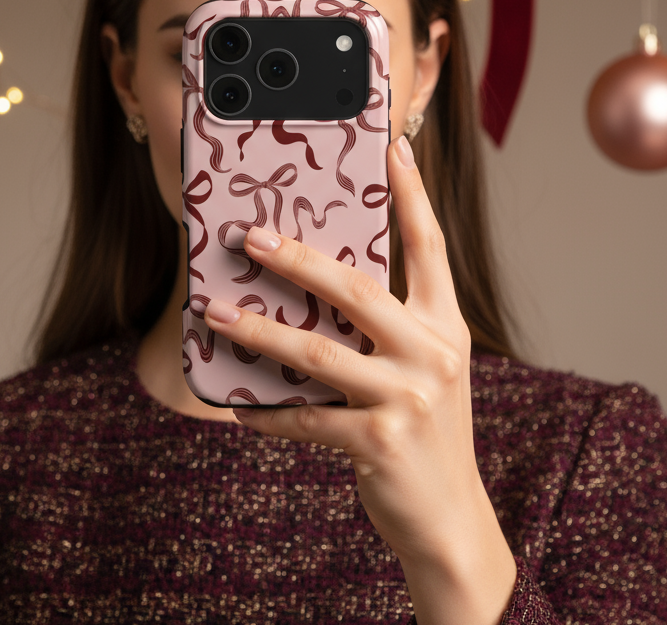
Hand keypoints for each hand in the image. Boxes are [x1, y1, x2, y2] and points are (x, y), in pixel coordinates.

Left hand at [203, 135, 515, 623]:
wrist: (452, 520)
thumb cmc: (428, 433)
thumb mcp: (424, 370)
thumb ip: (388, 329)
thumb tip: (315, 291)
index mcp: (445, 326)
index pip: (429, 245)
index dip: (412, 194)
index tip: (392, 146)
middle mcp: (433, 353)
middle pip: (357, 289)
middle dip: (298, 259)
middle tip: (250, 236)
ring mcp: (408, 398)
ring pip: (319, 353)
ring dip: (259, 332)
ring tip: (214, 312)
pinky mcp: (380, 443)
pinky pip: (307, 420)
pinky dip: (266, 413)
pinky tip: (234, 407)